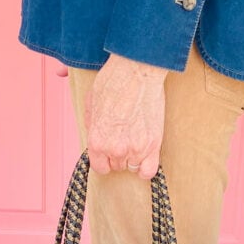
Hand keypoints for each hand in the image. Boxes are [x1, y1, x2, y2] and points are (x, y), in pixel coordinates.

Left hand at [85, 53, 167, 179]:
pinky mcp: (153, 144)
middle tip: (124, 137)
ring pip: (133, 167)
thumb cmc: (113, 82)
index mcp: (96, 141)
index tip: (109, 152)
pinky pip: (149, 171)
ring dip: (133, 156)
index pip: (100, 167)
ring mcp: (135, 148)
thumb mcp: (90, 104)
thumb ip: (92, 126)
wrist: (136, 72)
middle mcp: (115, 149)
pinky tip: (145, 156)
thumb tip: (94, 134)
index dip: (104, 159)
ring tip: (135, 139)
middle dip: (118, 155)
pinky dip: (146, 168)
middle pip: (117, 166)